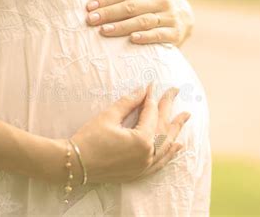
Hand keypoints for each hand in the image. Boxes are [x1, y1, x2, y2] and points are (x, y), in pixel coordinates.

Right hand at [70, 82, 190, 183]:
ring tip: (185, 116)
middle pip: (163, 127)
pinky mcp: (138, 173)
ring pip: (166, 146)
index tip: (153, 85)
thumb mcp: (108, 116)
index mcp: (141, 140)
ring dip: (176, 130)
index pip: (151, 113)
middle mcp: (147, 155)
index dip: (151, 97)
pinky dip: (169, 153)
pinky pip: (160, 162)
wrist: (74, 164)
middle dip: (169, 108)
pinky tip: (178, 146)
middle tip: (175, 91)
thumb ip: (128, 102)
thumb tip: (143, 90)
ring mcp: (144, 166)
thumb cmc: (89, 139)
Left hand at [85, 0, 194, 46]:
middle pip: (131, 7)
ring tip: (104, 31)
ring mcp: (169, 17)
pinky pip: (158, 35)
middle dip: (109, 13)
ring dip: (122, 27)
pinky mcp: (174, 33)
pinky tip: (132, 39)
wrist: (185, 16)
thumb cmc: (156, 1)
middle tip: (91, 20)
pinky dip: (145, 37)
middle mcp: (162, 0)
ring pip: (142, 21)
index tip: (90, 6)